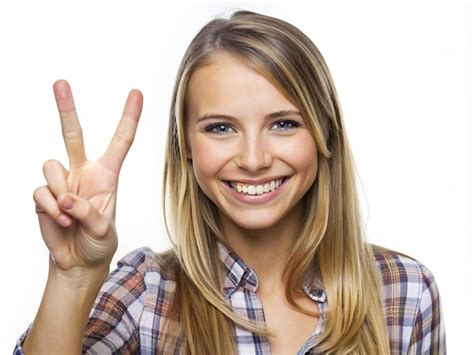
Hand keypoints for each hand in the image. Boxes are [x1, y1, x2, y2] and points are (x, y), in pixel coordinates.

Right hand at [33, 80, 142, 272]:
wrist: (78, 262)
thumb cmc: (99, 243)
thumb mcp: (104, 231)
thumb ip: (88, 213)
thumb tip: (65, 197)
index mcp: (107, 175)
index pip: (121, 142)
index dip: (128, 118)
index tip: (136, 94)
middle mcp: (83, 173)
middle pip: (73, 134)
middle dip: (66, 108)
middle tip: (60, 82)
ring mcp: (62, 183)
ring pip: (51, 166)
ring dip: (59, 192)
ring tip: (70, 217)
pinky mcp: (44, 196)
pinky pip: (39, 191)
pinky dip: (49, 208)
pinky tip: (60, 221)